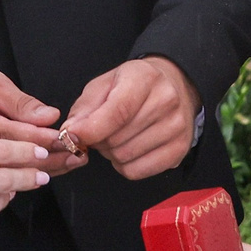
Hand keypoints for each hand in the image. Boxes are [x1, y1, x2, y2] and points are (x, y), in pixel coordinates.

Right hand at [0, 61, 80, 167]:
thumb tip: (50, 118)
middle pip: (8, 163)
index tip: (64, 139)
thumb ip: (21, 103)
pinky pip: (0, 182)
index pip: (6, 136)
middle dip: (47, 160)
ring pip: (7, 177)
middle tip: (76, 155)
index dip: (38, 139)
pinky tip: (47, 172)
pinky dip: (26, 177)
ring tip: (70, 163)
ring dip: (42, 171)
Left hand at [61, 57, 198, 181]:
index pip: (118, 111)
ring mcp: (176, 127)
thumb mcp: (105, 84)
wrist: (172, 86)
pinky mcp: (180, 150)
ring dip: (111, 153)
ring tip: (116, 137)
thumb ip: (85, 108)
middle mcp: (166, 102)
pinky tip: (128, 149)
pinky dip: (124, 165)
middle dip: (99, 140)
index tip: (72, 136)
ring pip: (125, 157)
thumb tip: (70, 133)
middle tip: (101, 130)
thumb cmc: (133, 85)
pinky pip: (137, 172)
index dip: (91, 129)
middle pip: (117, 139)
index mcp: (144, 78)